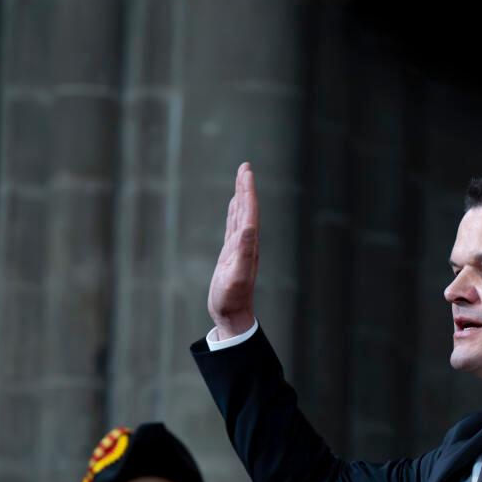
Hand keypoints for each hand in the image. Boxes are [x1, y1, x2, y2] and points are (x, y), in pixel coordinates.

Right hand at [208, 161, 258, 338]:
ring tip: (241, 179)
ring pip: (241, 215)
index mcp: (248, 244)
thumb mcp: (236, 276)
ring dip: (241, 196)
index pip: (250, 211)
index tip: (246, 171)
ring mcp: (239, 248)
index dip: (248, 191)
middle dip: (245, 187)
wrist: (232, 315)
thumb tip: (249, 227)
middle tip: (244, 166)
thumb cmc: (231, 299)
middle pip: (247, 209)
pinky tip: (234, 206)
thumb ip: (243, 252)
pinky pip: (234, 227)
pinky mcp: (231, 254)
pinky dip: (234, 213)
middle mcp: (247, 243)